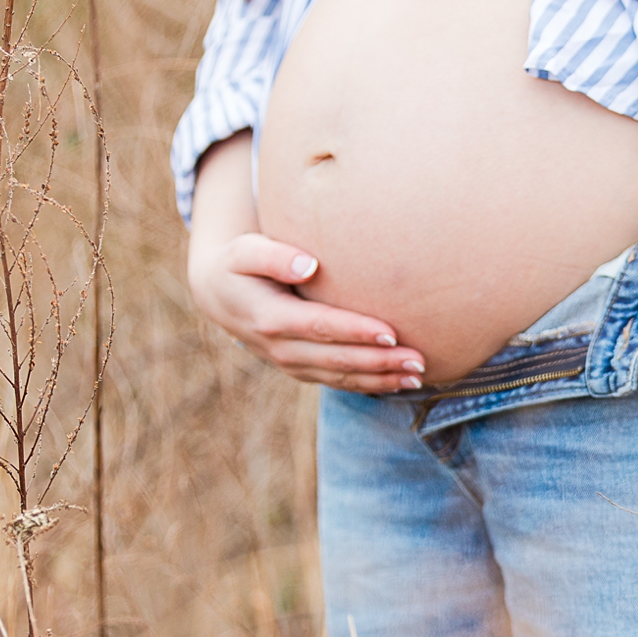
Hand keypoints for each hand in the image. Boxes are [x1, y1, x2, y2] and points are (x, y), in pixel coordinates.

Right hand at [188, 230, 426, 394]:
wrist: (218, 295)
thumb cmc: (238, 264)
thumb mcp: (245, 251)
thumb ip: (274, 256)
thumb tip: (308, 265)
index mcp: (269, 318)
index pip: (320, 327)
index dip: (356, 332)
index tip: (391, 332)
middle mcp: (280, 348)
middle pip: (337, 359)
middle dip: (379, 362)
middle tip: (419, 359)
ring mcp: (290, 364)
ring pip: (341, 378)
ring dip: (381, 379)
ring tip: (418, 375)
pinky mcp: (301, 370)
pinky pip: (338, 382)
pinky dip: (370, 385)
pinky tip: (399, 382)